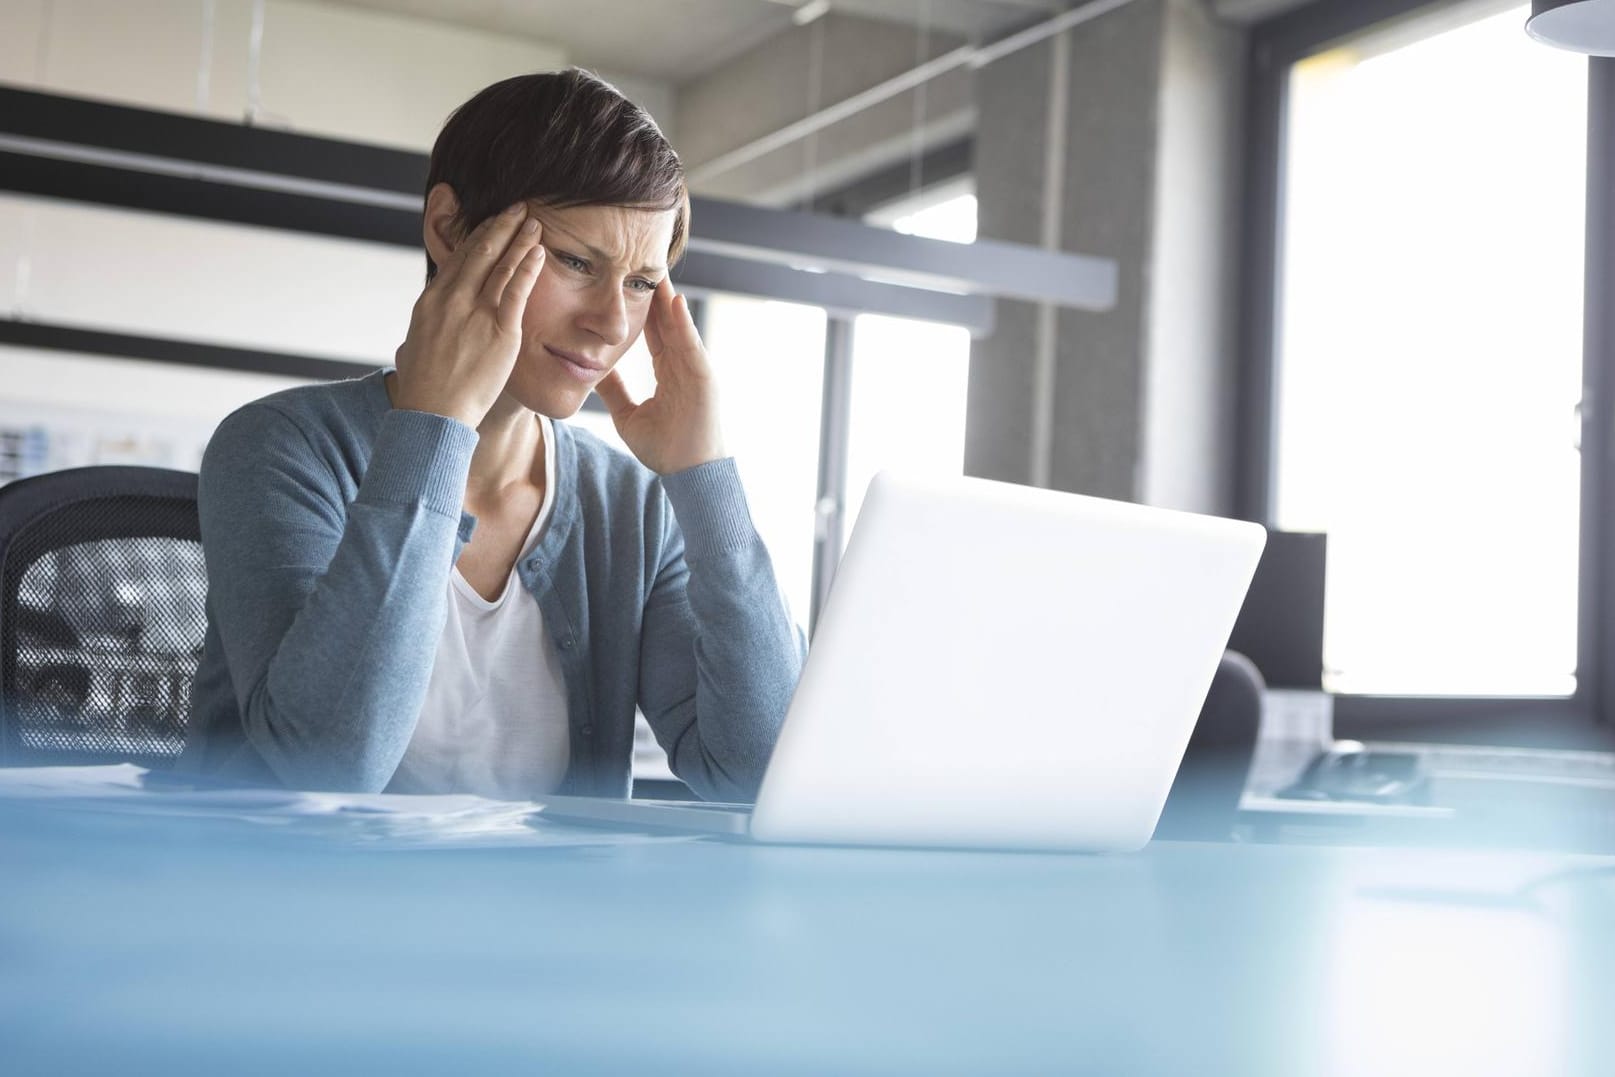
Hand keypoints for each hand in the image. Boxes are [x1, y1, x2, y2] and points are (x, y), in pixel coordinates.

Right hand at [391, 203, 544, 427]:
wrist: (432, 414)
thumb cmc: (424, 390)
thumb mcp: (415, 349)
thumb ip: (423, 334)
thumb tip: (415, 340)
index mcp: (430, 302)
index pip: (457, 259)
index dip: (477, 237)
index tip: (492, 223)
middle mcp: (451, 300)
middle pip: (479, 252)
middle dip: (501, 226)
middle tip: (518, 208)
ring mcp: (475, 313)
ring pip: (500, 264)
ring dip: (519, 239)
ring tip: (534, 221)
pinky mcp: (500, 331)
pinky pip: (517, 290)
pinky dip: (528, 267)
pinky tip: (539, 251)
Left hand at [594, 278, 726, 474]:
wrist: (689, 474)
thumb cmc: (665, 450)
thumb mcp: (628, 415)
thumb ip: (614, 391)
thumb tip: (593, 372)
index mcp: (668, 372)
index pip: (653, 333)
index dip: (641, 309)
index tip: (627, 285)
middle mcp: (683, 365)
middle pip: (666, 322)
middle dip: (655, 293)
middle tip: (641, 263)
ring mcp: (695, 369)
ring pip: (679, 326)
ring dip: (668, 298)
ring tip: (656, 270)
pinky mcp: (704, 377)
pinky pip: (691, 344)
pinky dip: (682, 322)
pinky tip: (672, 300)